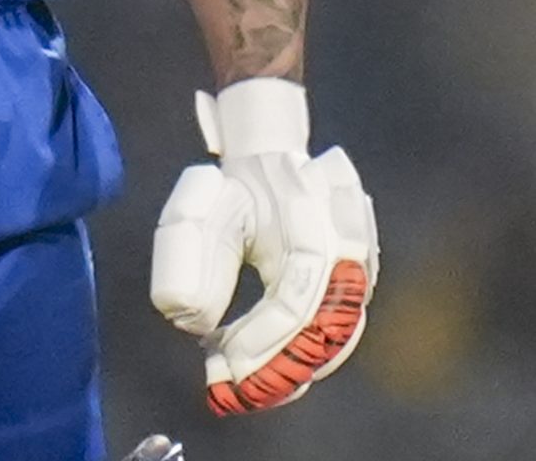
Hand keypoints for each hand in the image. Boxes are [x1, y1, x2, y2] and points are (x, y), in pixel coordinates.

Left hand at [151, 79, 376, 415]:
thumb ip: (192, 255)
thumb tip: (192, 320)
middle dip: (278, 368)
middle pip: (326, 334)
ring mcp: (358, 275)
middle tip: (232, 386)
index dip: (261, 339)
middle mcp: (350, 256)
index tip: (223, 359)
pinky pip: (334, 340)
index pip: (297, 304)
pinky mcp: (354, 293)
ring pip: (334, 343)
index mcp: (315, 226)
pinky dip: (298, 362)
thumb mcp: (207, 207)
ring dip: (288, 372)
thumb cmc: (240, 188)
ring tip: (242, 384)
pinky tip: (262, 371)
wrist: (277, 166)